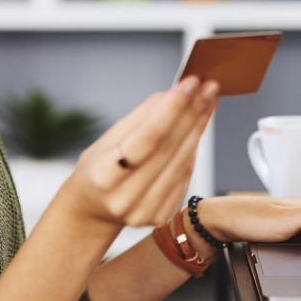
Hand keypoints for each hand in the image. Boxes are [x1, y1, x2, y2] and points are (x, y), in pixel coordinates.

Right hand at [55, 75, 220, 230]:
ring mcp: (145, 211)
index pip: (148, 136)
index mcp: (105, 176)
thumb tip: (171, 95)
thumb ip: (139, 118)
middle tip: (208, 87)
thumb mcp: (106, 139)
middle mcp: (125, 198)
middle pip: (169, 148)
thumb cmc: (97, 169)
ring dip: (199, 128)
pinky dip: (193, 149)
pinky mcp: (161, 216)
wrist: (92, 210)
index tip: (190, 84)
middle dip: (192, 113)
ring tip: (208, 101)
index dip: (173, 108)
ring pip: (182, 162)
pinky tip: (198, 128)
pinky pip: (184, 176)